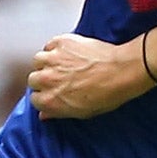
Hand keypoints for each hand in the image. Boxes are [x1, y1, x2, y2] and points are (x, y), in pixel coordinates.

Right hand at [29, 34, 151, 118]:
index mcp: (50, 101)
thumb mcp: (83, 112)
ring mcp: (52, 59)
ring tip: (63, 64)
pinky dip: (55, 48)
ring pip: (38, 60)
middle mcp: (46, 80)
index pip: (35, 99)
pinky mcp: (60, 43)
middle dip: (44, 79)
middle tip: (60, 78)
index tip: (53, 93)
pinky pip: (49, 45)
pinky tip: (68, 52)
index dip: (45, 96)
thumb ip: (59, 112)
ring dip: (47, 62)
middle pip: (34, 79)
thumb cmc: (107, 94)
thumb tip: (45, 114)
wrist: (122, 71)